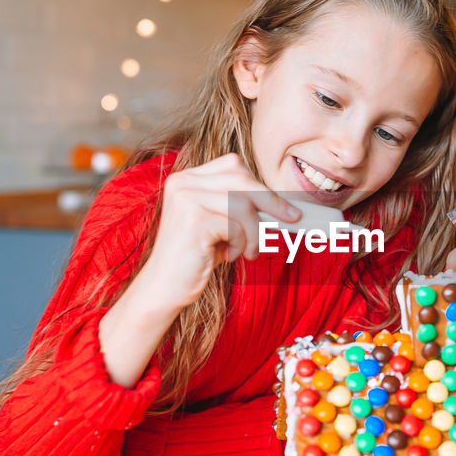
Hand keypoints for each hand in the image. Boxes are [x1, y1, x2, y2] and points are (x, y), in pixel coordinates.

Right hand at [140, 153, 300, 310]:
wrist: (164, 288)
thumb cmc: (196, 258)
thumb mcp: (221, 225)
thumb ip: (242, 208)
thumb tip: (284, 204)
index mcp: (187, 178)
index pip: (234, 166)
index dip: (261, 186)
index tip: (284, 207)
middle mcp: (183, 182)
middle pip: (242, 179)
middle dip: (272, 202)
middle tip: (291, 220)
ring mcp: (186, 198)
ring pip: (244, 204)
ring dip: (255, 232)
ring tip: (249, 251)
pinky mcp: (193, 218)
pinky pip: (237, 224)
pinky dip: (243, 243)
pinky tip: (230, 256)